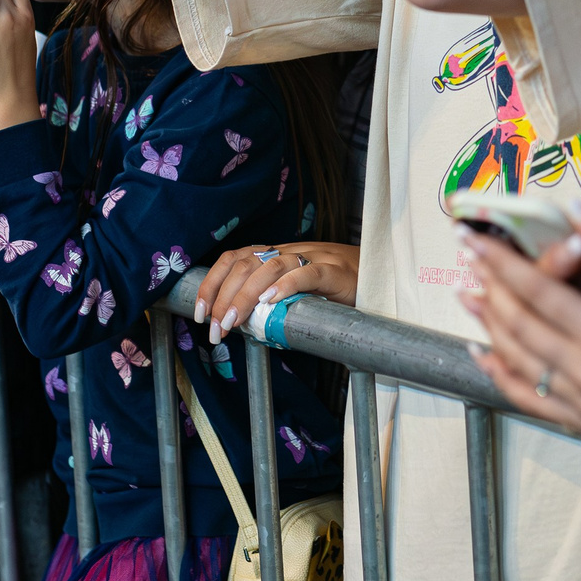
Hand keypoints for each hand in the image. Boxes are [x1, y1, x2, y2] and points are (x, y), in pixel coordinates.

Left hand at [194, 241, 359, 339]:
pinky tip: (270, 302)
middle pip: (246, 263)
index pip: (235, 258)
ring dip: (245, 296)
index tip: (199, 314)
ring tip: (233, 323)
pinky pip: (307, 273)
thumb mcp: (298, 293)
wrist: (381, 276)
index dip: (212, 283)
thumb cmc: (337, 290)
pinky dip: (285, 285)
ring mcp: (314, 258)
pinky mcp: (335, 271)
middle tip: (215, 329)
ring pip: (270, 265)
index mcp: (278, 255)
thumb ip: (272, 303)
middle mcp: (292, 251)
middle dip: (223, 297)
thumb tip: (241, 325)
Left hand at [458, 212, 580, 457]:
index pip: (538, 292)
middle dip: (489, 287)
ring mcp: (580, 406)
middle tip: (467, 258)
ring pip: (517, 361)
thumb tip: (574, 214)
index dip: (501, 263)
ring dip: (487, 325)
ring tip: (468, 293)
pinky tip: (481, 350)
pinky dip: (500, 374)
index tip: (474, 239)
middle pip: (520, 325)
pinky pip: (528, 399)